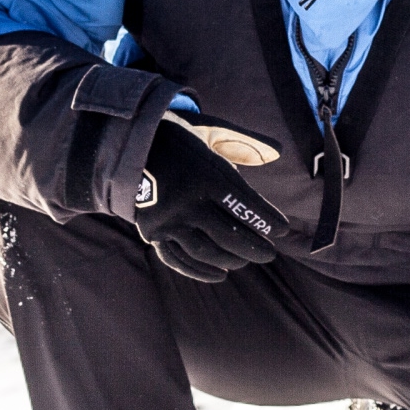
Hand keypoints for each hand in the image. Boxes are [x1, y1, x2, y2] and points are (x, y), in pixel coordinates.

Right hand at [133, 116, 287, 281]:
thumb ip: (243, 143)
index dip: (267, 221)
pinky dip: (200, 272)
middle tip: (269, 254)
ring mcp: (169, 220)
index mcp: (207, 175)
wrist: (126, 150)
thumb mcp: (210, 134)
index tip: (282, 230)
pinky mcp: (153, 233)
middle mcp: (188, 201)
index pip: (246, 205)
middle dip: (255, 248)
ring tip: (245, 260)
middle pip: (230, 235)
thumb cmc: (179, 143)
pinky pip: (179, 260)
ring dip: (230, 260)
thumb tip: (278, 150)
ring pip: (207, 252)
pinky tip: (219, 275)